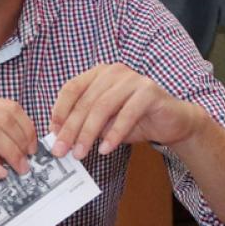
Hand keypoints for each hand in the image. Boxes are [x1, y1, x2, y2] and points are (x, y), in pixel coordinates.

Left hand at [49, 63, 204, 158]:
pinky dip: (114, 134)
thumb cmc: (134, 121)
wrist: (171, 122)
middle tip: (61, 151)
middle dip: (71, 129)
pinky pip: (126, 114)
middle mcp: (113, 71)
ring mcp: (132, 79)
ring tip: (80, 153)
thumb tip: (59, 138)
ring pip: (102, 107)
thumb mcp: (104, 122)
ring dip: (88, 133)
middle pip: (85, 101)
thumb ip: (84, 124)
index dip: (59, 111)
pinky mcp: (149, 91)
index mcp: (98, 74)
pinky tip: (105, 149)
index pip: (71, 89)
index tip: (52, 134)